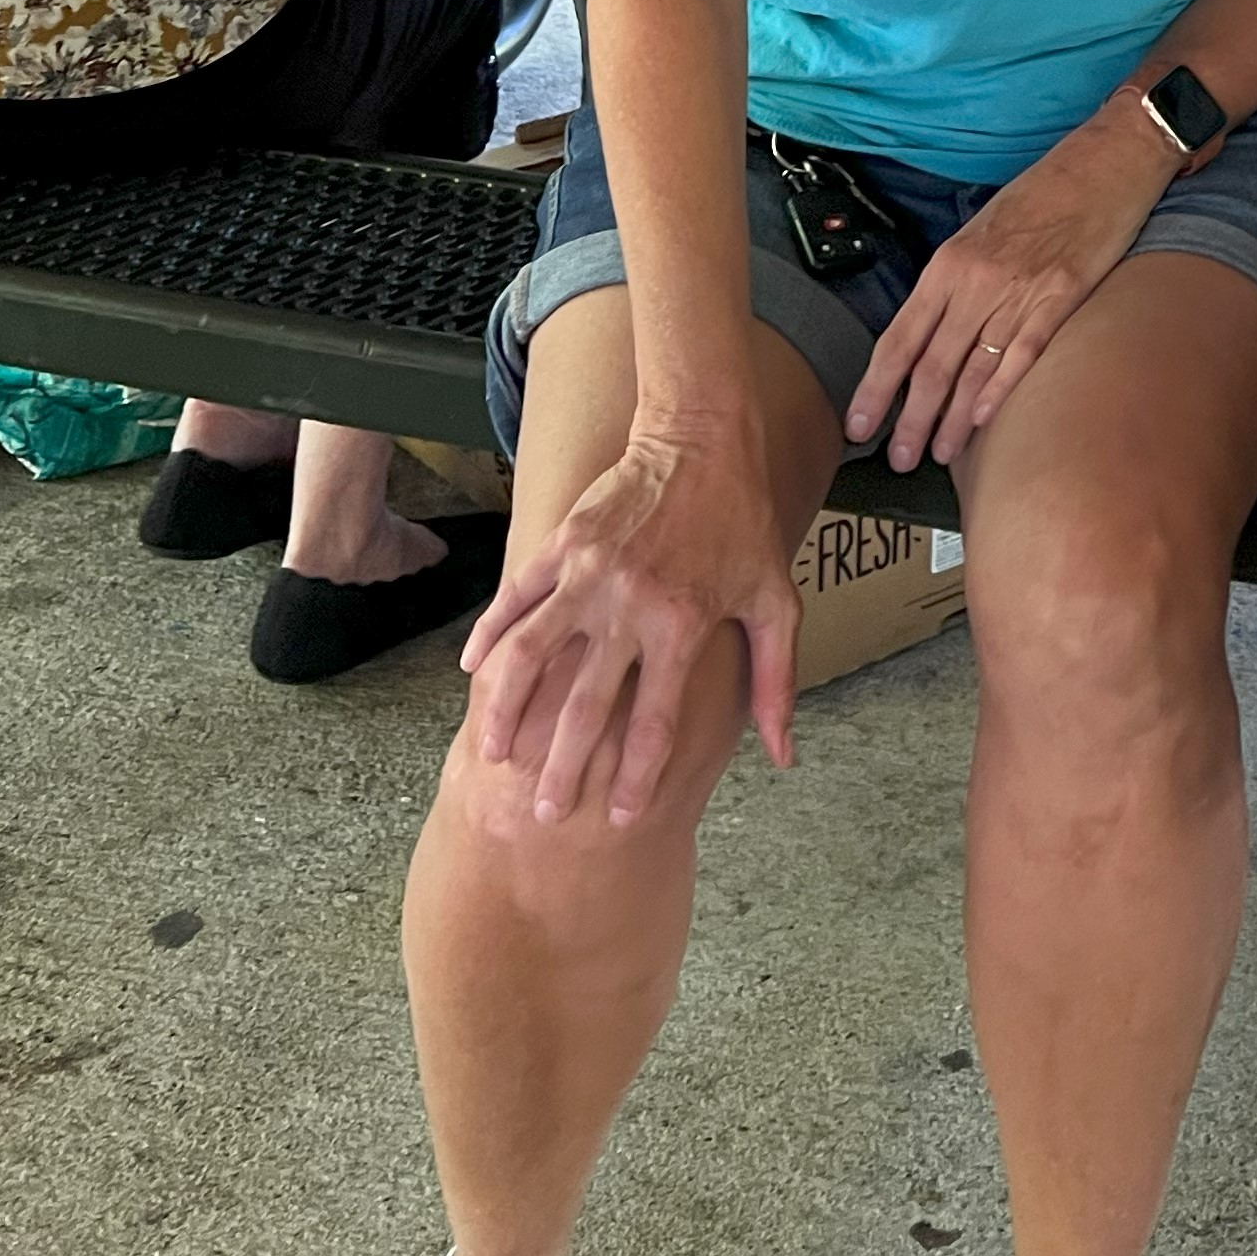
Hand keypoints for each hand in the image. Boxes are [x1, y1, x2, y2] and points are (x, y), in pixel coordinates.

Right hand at [462, 426, 800, 827]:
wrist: (703, 436)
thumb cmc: (744, 524)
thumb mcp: (776, 600)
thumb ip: (777, 681)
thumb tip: (783, 756)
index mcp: (684, 626)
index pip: (654, 722)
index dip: (636, 777)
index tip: (621, 819)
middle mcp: (631, 606)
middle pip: (586, 706)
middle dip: (565, 767)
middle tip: (547, 814)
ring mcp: (589, 574)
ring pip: (532, 655)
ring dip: (509, 711)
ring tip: (495, 754)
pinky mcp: (561, 544)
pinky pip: (515, 600)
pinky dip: (489, 637)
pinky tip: (472, 673)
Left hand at [844, 113, 1167, 469]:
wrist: (1104, 162)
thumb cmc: (1043, 193)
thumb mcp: (982, 229)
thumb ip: (957, 280)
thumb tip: (933, 331)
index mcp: (949, 263)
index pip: (900, 338)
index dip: (877, 388)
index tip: (859, 424)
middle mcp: (977, 281)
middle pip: (932, 365)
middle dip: (911, 419)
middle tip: (899, 459)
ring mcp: (1020, 291)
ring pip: (974, 370)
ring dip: (954, 419)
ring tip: (939, 453)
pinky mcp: (1061, 297)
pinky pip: (1023, 354)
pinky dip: (1001, 392)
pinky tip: (986, 422)